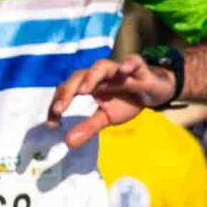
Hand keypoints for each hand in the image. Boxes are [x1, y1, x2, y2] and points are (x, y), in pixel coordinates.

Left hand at [47, 54, 173, 148]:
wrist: (154, 91)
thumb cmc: (126, 101)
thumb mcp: (106, 117)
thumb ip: (88, 127)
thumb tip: (68, 143)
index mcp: (90, 85)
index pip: (68, 89)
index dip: (58, 103)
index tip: (52, 123)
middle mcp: (100, 75)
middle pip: (79, 75)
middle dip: (68, 91)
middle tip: (59, 109)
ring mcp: (118, 70)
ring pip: (101, 66)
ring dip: (92, 76)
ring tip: (84, 90)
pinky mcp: (139, 68)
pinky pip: (134, 62)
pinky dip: (129, 64)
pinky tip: (124, 69)